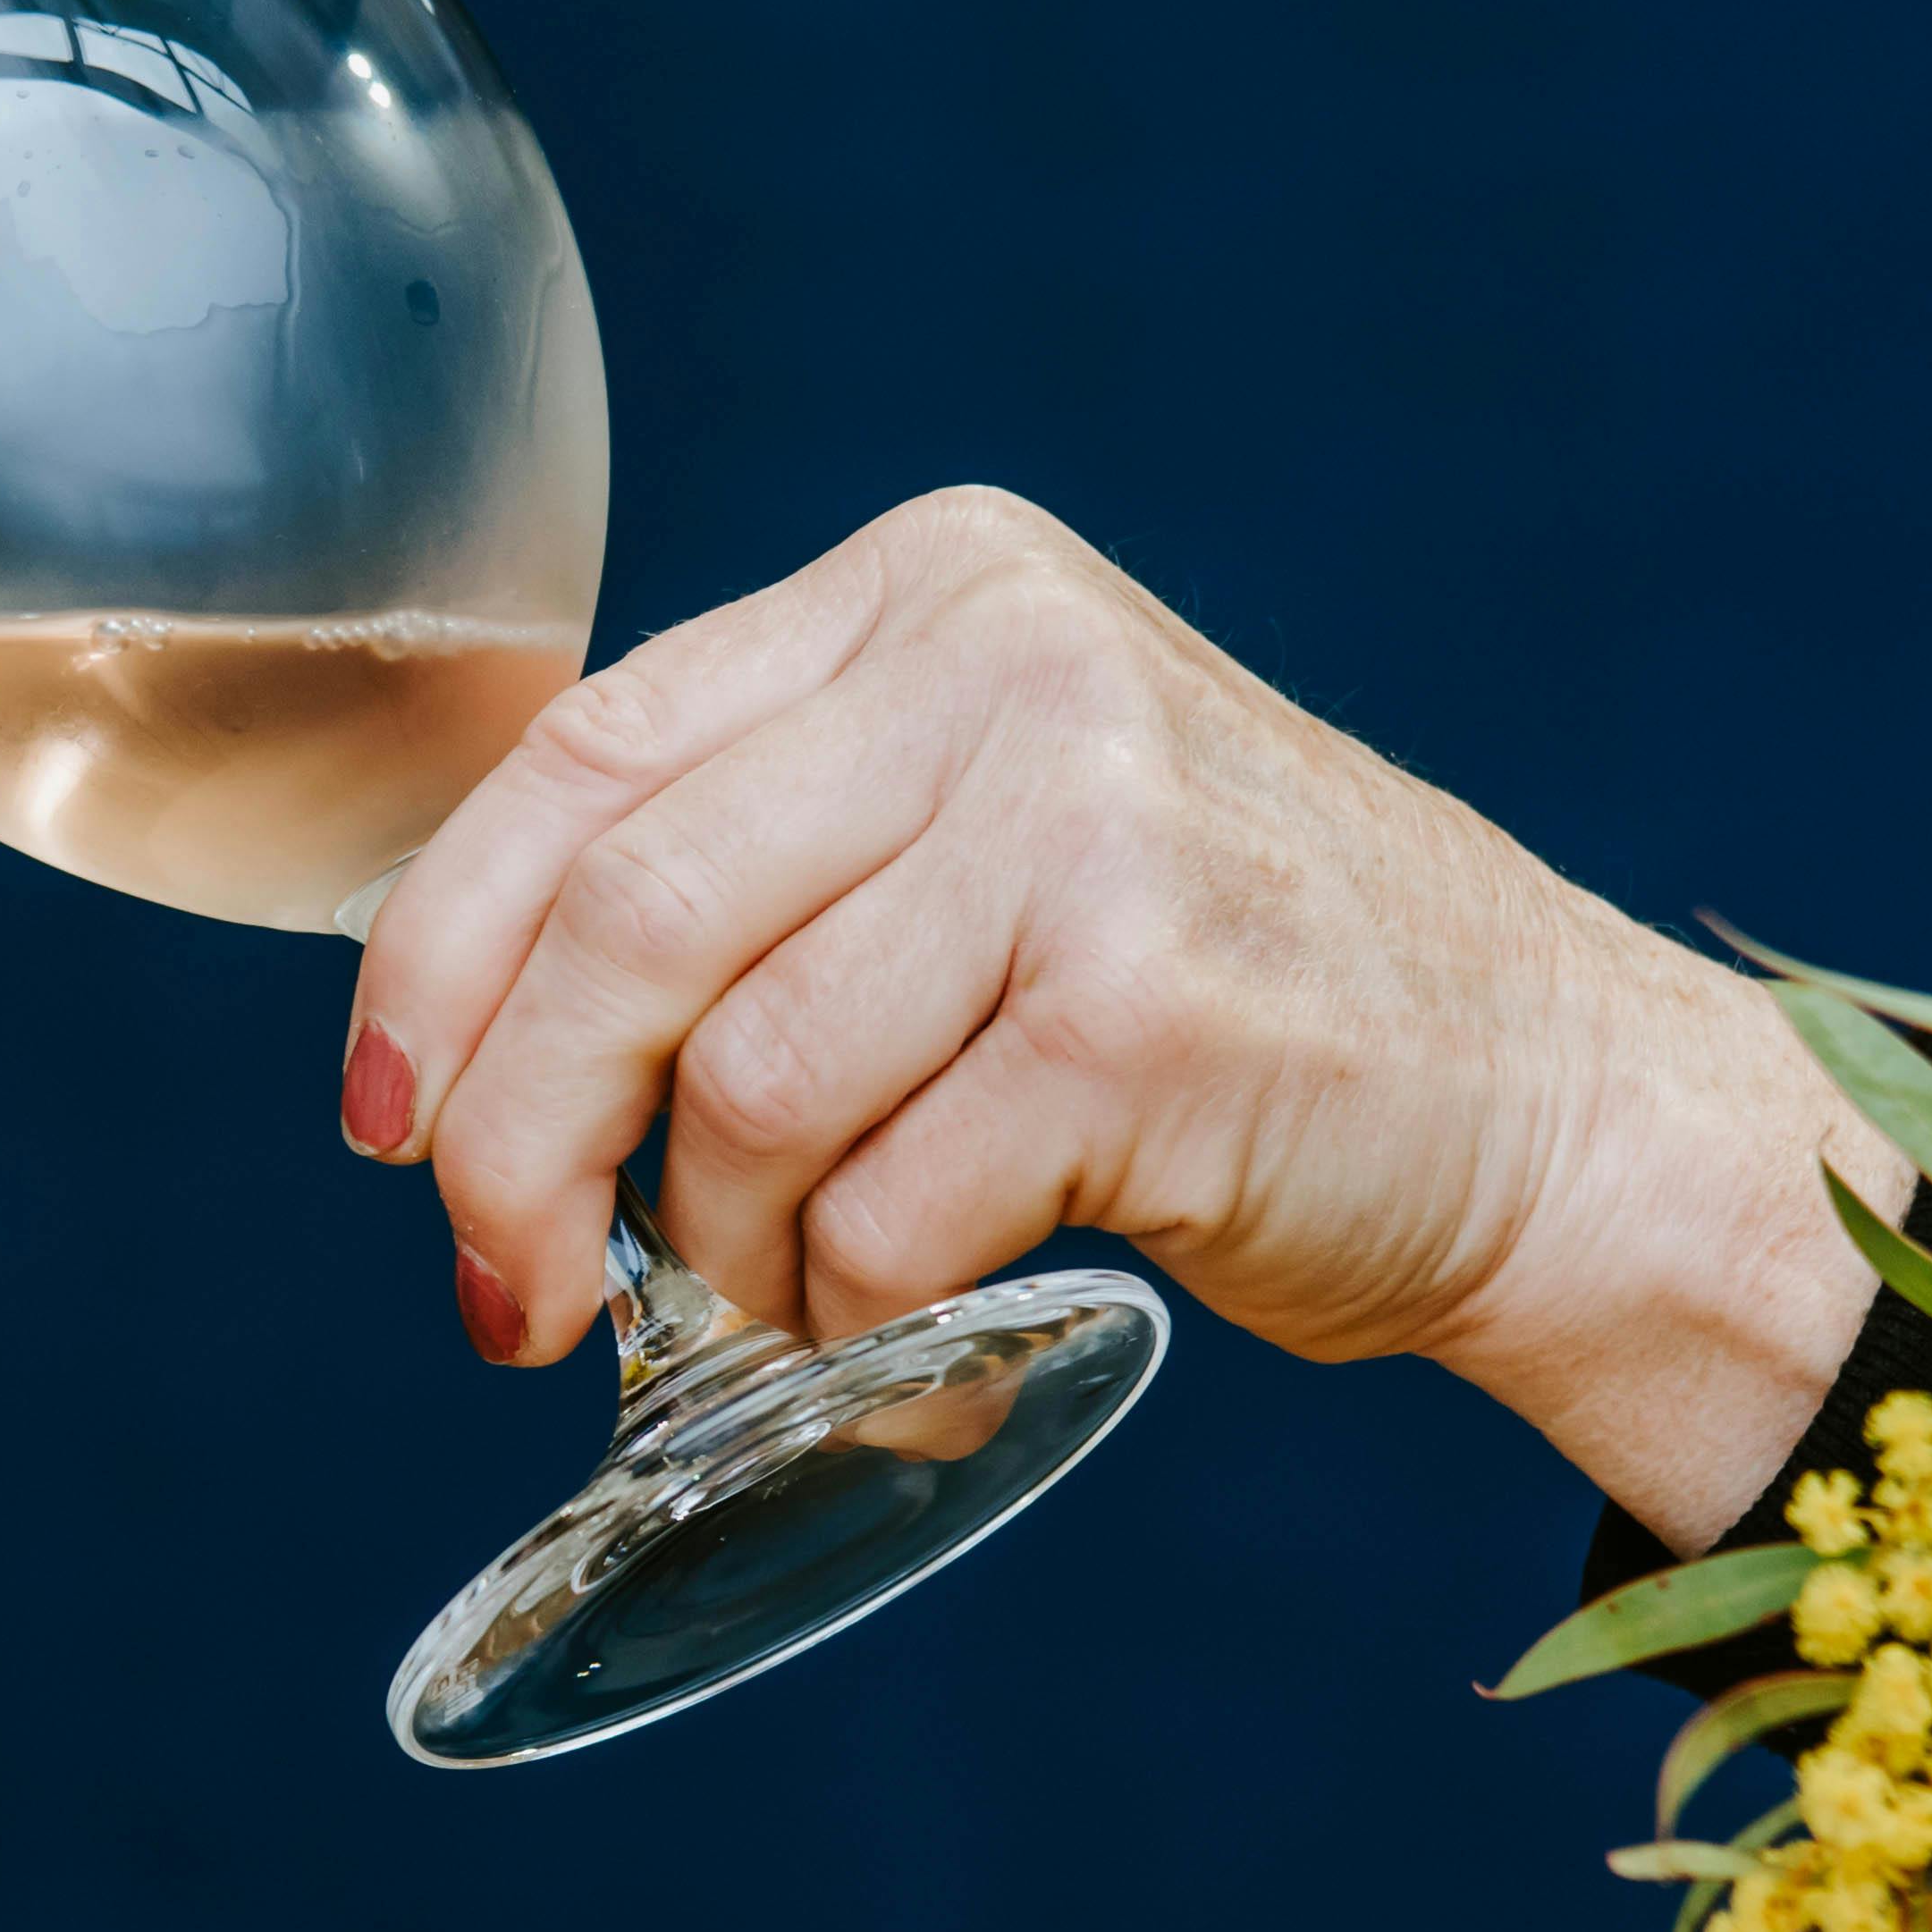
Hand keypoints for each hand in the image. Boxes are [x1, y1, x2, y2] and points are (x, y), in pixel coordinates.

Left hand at [338, 488, 1893, 1532]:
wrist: (1551, 1101)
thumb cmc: (1222, 995)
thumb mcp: (990, 821)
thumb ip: (771, 852)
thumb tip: (462, 1042)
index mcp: (931, 587)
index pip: (579, 764)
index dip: (432, 964)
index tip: (381, 1121)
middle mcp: (1005, 668)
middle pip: (625, 926)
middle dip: (519, 1142)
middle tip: (512, 1296)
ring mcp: (1090, 828)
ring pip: (745, 1085)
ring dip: (726, 1252)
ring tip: (787, 1309)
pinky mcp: (1151, 1013)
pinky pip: (887, 1208)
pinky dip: (856, 1316)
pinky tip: (901, 1344)